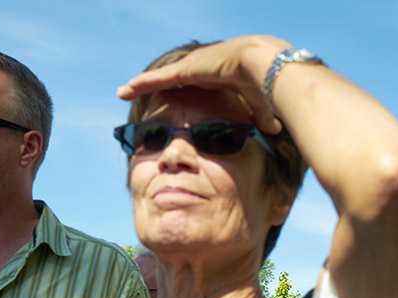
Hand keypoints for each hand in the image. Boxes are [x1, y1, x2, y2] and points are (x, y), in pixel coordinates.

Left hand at [117, 36, 290, 134]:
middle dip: (156, 85)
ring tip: (124, 91)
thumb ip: (261, 118)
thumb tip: (273, 130)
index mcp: (219, 75)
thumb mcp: (260, 106)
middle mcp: (203, 68)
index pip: (194, 84)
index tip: (171, 98)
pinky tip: (126, 90)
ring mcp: (193, 67)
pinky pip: (157, 80)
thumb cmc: (267, 86)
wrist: (265, 68)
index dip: (181, 90)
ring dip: (142, 85)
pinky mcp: (186, 71)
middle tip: (139, 91)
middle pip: (172, 79)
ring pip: (161, 78)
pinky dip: (141, 85)